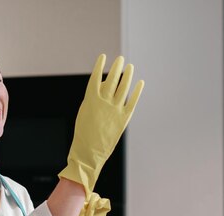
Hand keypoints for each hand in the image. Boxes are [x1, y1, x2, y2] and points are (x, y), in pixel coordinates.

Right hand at [59, 54, 143, 195]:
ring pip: (123, 87)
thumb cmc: (84, 132)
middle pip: (112, 79)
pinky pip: (132, 100)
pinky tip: (140, 83)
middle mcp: (104, 101)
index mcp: (90, 99)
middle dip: (116, 67)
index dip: (100, 65)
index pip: (96, 77)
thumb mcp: (85, 112)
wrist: (89, 151)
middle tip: (120, 59)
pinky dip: (137, 91)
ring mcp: (115, 109)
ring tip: (129, 67)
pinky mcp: (124, 117)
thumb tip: (105, 86)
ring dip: (127, 75)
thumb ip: (95, 98)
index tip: (103, 56)